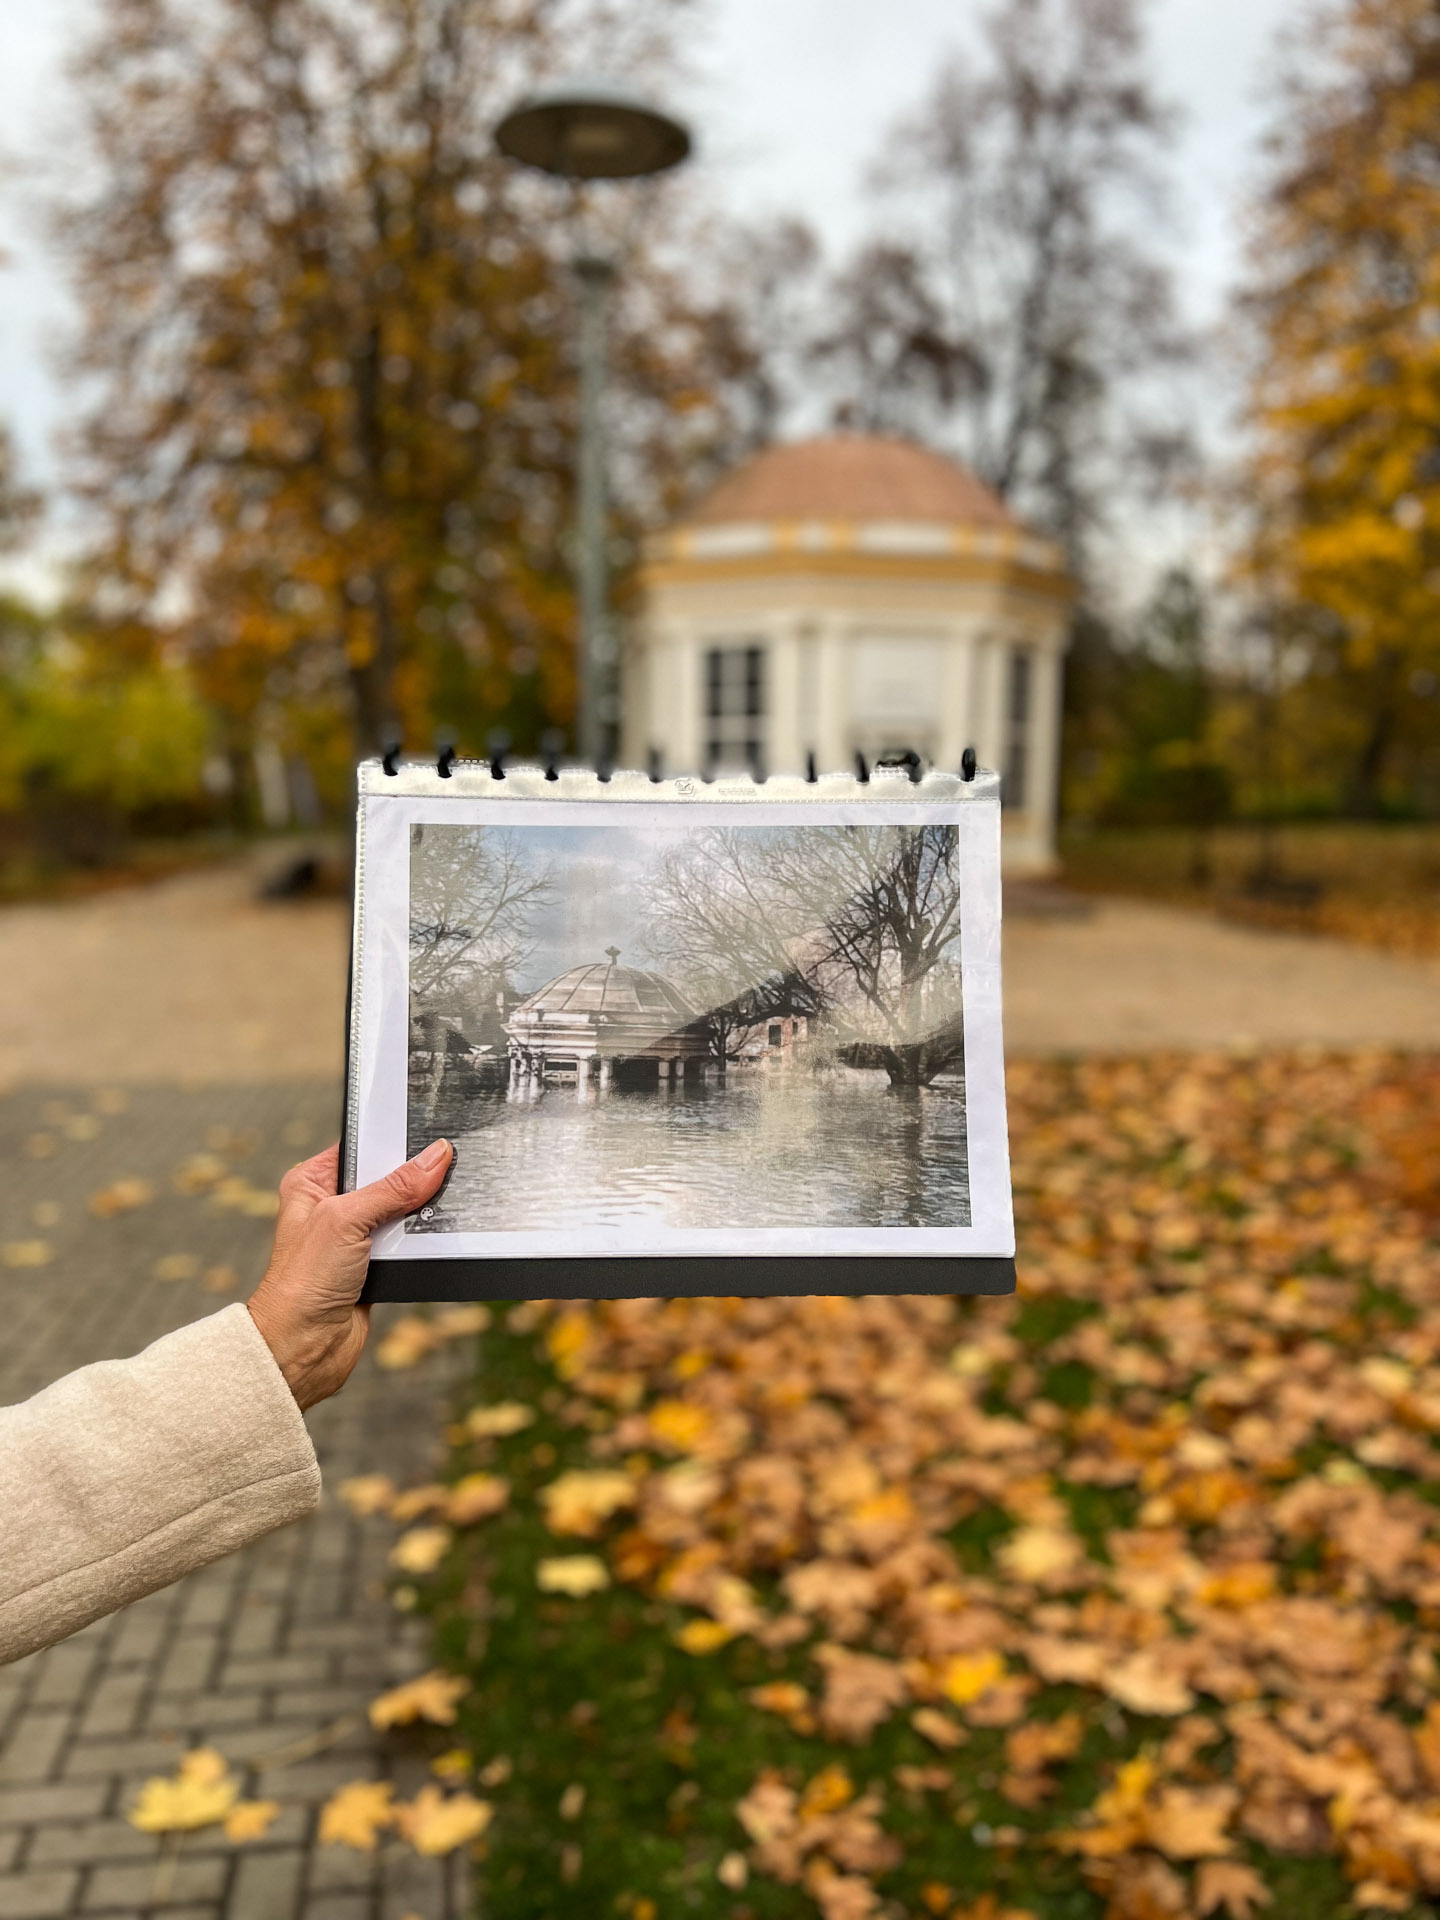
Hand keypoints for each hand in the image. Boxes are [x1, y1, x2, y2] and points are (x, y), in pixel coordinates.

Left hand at [247, 1138, 452, 1411]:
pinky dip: (421, 1243)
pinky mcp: (375, 1265)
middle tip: (440, 1173)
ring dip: (418, 1215)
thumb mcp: (346, 1219)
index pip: (361, 1147)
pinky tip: (432, 1239)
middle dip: (413, 1180)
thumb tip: (435, 1157)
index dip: (392, 1141)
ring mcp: (355, 1237)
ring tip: (435, 1209)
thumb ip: (394, 1187)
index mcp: (312, 1182)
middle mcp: (332, 1207)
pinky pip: (410, 1243)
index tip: (428, 1135)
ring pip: (403, 1212)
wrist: (303, 1348)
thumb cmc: (301, 1283)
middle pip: (388, 1178)